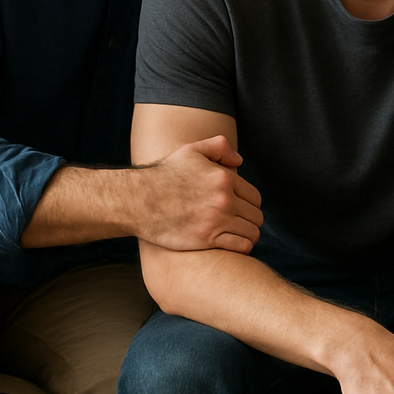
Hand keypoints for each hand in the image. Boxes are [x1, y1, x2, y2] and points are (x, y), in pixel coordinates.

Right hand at [138, 135, 262, 252]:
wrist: (138, 201)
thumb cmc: (164, 175)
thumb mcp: (191, 151)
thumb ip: (219, 147)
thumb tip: (239, 161)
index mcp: (225, 178)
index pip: (255, 197)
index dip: (250, 204)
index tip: (243, 209)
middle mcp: (225, 199)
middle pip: (256, 216)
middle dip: (251, 220)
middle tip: (241, 224)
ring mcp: (217, 220)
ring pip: (251, 232)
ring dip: (249, 234)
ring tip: (240, 235)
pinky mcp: (207, 239)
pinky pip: (241, 246)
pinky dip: (243, 246)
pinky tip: (235, 245)